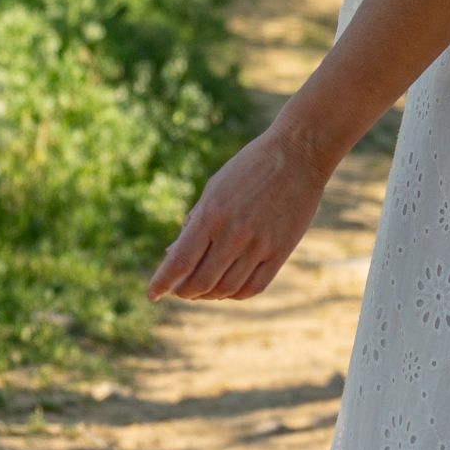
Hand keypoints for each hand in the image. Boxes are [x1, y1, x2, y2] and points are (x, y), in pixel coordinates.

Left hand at [148, 127, 330, 301]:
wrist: (297, 154)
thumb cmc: (249, 168)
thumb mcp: (214, 189)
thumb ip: (195, 222)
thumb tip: (173, 254)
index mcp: (212, 214)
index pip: (180, 261)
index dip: (162, 282)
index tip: (152, 294)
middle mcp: (234, 233)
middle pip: (201, 282)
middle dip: (184, 291)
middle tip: (180, 290)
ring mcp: (259, 245)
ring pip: (226, 289)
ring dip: (209, 295)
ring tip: (203, 290)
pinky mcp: (281, 251)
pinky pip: (254, 287)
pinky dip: (235, 294)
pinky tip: (228, 288)